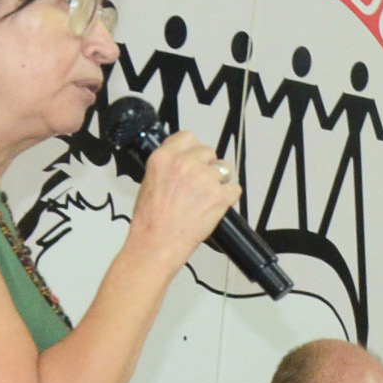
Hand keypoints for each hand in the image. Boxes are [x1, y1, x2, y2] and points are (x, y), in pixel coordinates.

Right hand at [126, 130, 241, 272]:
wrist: (156, 244)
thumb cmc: (150, 222)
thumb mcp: (148, 183)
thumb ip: (167, 167)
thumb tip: (181, 162)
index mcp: (163, 158)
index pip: (187, 137)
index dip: (192, 149)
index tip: (194, 157)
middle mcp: (185, 164)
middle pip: (208, 151)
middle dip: (207, 166)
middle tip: (199, 183)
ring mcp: (204, 178)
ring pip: (224, 168)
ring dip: (219, 180)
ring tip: (206, 197)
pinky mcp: (219, 195)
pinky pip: (234, 189)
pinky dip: (228, 198)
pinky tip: (215, 206)